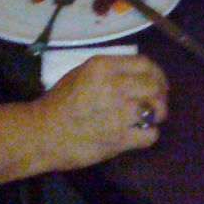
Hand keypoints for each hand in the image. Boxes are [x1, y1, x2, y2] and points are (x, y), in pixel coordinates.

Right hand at [37, 54, 167, 168]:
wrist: (42, 134)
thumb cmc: (59, 102)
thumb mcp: (82, 72)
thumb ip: (110, 70)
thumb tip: (136, 74)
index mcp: (104, 67)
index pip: (145, 64)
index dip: (157, 73)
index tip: (157, 81)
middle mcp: (115, 86)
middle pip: (155, 85)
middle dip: (161, 94)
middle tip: (156, 101)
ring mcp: (119, 114)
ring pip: (157, 109)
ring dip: (157, 113)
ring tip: (151, 117)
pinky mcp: (119, 139)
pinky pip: (150, 134)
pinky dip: (149, 134)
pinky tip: (141, 134)